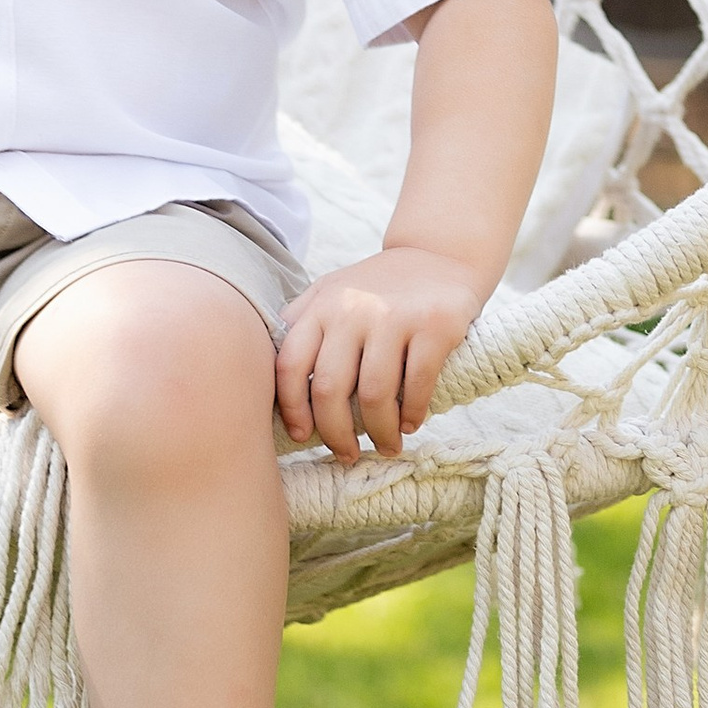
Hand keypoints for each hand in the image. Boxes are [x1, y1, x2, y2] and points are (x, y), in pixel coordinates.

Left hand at [273, 245, 485, 462]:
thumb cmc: (376, 286)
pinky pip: (417, 384)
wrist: (438, 254)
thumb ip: (301, 324)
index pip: (289, 366)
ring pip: (374, 394)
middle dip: (336, 433)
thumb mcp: (331, 292)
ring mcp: (393, 317)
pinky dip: (412, 414)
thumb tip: (268, 378)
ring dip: (380, 432)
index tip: (303, 436)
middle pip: (328, 389)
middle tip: (347, 454)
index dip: (291, 409)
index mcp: (320, 306)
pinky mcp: (434, 326)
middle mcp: (351, 310)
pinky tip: (411, 424)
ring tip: (387, 445)